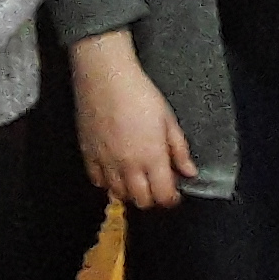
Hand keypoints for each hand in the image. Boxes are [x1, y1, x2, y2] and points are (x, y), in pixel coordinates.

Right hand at [77, 33, 195, 209]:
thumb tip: (190, 172)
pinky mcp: (88, 156)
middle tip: (157, 186)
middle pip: (141, 201)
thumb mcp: (168, 119)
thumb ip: (179, 150)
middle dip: (152, 198)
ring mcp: (105, 163)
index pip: (163, 195)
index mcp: (152, 157)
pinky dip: (108, 183)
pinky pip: (97, 182)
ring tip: (137, 179)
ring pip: (118, 195)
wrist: (105, 79)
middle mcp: (128, 166)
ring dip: (130, 192)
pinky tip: (116, 172)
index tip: (174, 194)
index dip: (171, 199)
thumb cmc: (141, 94)